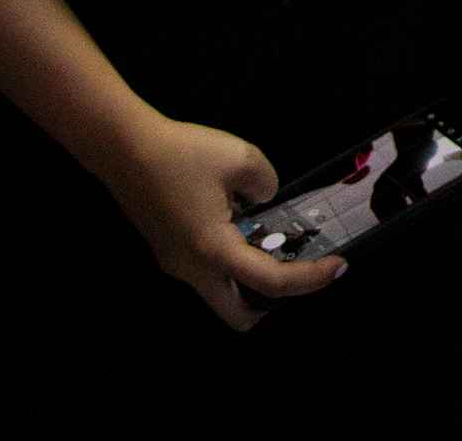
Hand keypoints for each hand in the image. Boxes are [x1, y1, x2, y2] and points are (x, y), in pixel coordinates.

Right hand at [98, 110, 343, 330]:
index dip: (310, 279)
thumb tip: (265, 198)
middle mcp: (192, 269)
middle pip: (237, 314)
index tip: (338, 266)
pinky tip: (237, 222)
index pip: (271, 283)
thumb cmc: (181, 152)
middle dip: (272, 301)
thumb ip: (267, 182)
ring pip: (220, 292)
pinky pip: (206, 270)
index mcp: (214, 251)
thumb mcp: (240, 157)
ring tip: (270, 239)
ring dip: (249, 279)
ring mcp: (174, 264)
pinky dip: (229, 260)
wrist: (123, 147)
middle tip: (298, 270)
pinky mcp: (166, 251)